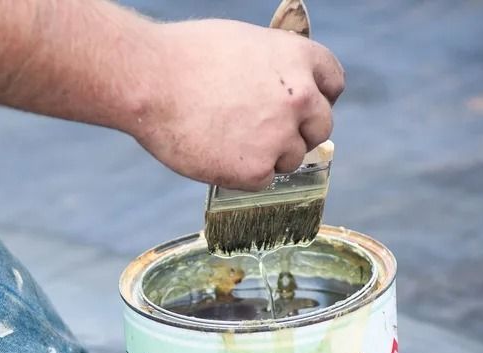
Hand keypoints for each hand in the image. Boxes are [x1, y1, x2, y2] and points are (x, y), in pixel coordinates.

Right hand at [132, 19, 343, 190]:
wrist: (150, 82)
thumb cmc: (184, 57)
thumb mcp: (243, 43)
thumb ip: (273, 67)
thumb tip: (282, 88)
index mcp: (299, 58)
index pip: (333, 84)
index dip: (317, 97)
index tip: (301, 109)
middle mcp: (300, 98)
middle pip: (321, 127)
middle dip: (298, 132)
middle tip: (263, 134)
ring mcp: (280, 136)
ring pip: (292, 158)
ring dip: (268, 155)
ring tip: (226, 140)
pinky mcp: (256, 170)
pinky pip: (263, 180)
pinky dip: (243, 174)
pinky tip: (216, 154)